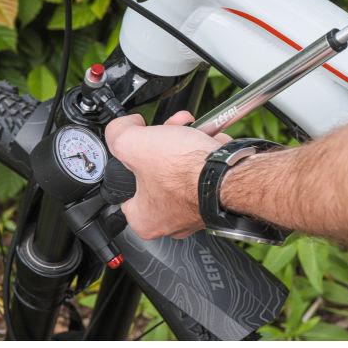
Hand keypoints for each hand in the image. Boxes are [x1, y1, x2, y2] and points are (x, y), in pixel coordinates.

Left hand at [104, 111, 229, 239]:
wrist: (229, 172)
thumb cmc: (186, 172)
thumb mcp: (132, 143)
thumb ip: (118, 133)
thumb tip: (122, 127)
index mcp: (144, 219)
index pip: (124, 188)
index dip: (128, 160)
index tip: (136, 147)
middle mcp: (171, 221)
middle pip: (156, 173)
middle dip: (163, 145)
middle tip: (166, 133)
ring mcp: (196, 210)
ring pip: (183, 169)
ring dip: (186, 143)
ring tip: (191, 131)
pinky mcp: (217, 197)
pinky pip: (206, 172)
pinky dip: (207, 153)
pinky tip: (208, 141)